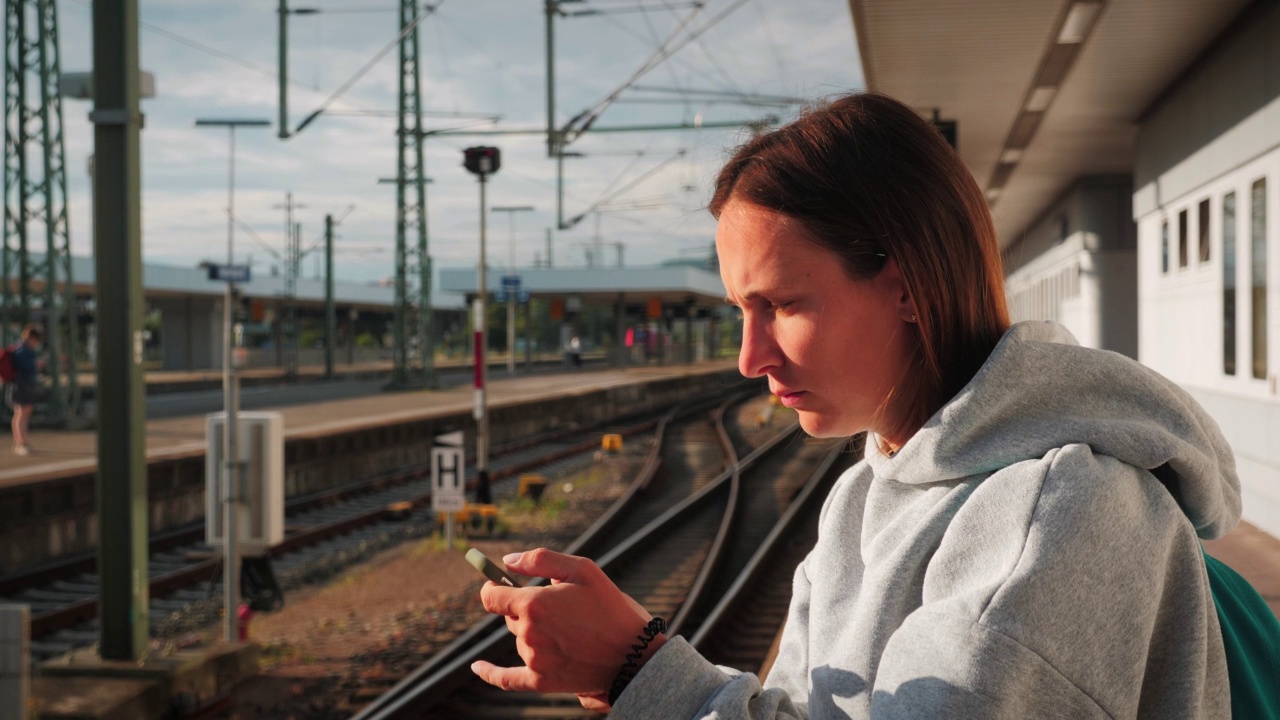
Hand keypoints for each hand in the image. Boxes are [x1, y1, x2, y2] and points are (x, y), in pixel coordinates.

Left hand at [472, 548, 664, 704]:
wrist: (634, 654)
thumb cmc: (611, 607)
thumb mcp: (582, 569)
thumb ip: (540, 559)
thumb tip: (507, 561)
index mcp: (534, 604)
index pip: (492, 595)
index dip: (492, 586)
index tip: (497, 583)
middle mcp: (529, 633)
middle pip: (509, 617)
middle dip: (524, 608)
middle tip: (558, 607)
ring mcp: (533, 660)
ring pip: (519, 640)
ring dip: (532, 632)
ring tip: (569, 631)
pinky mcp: (541, 681)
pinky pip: (506, 679)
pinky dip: (490, 673)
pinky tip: (477, 667)